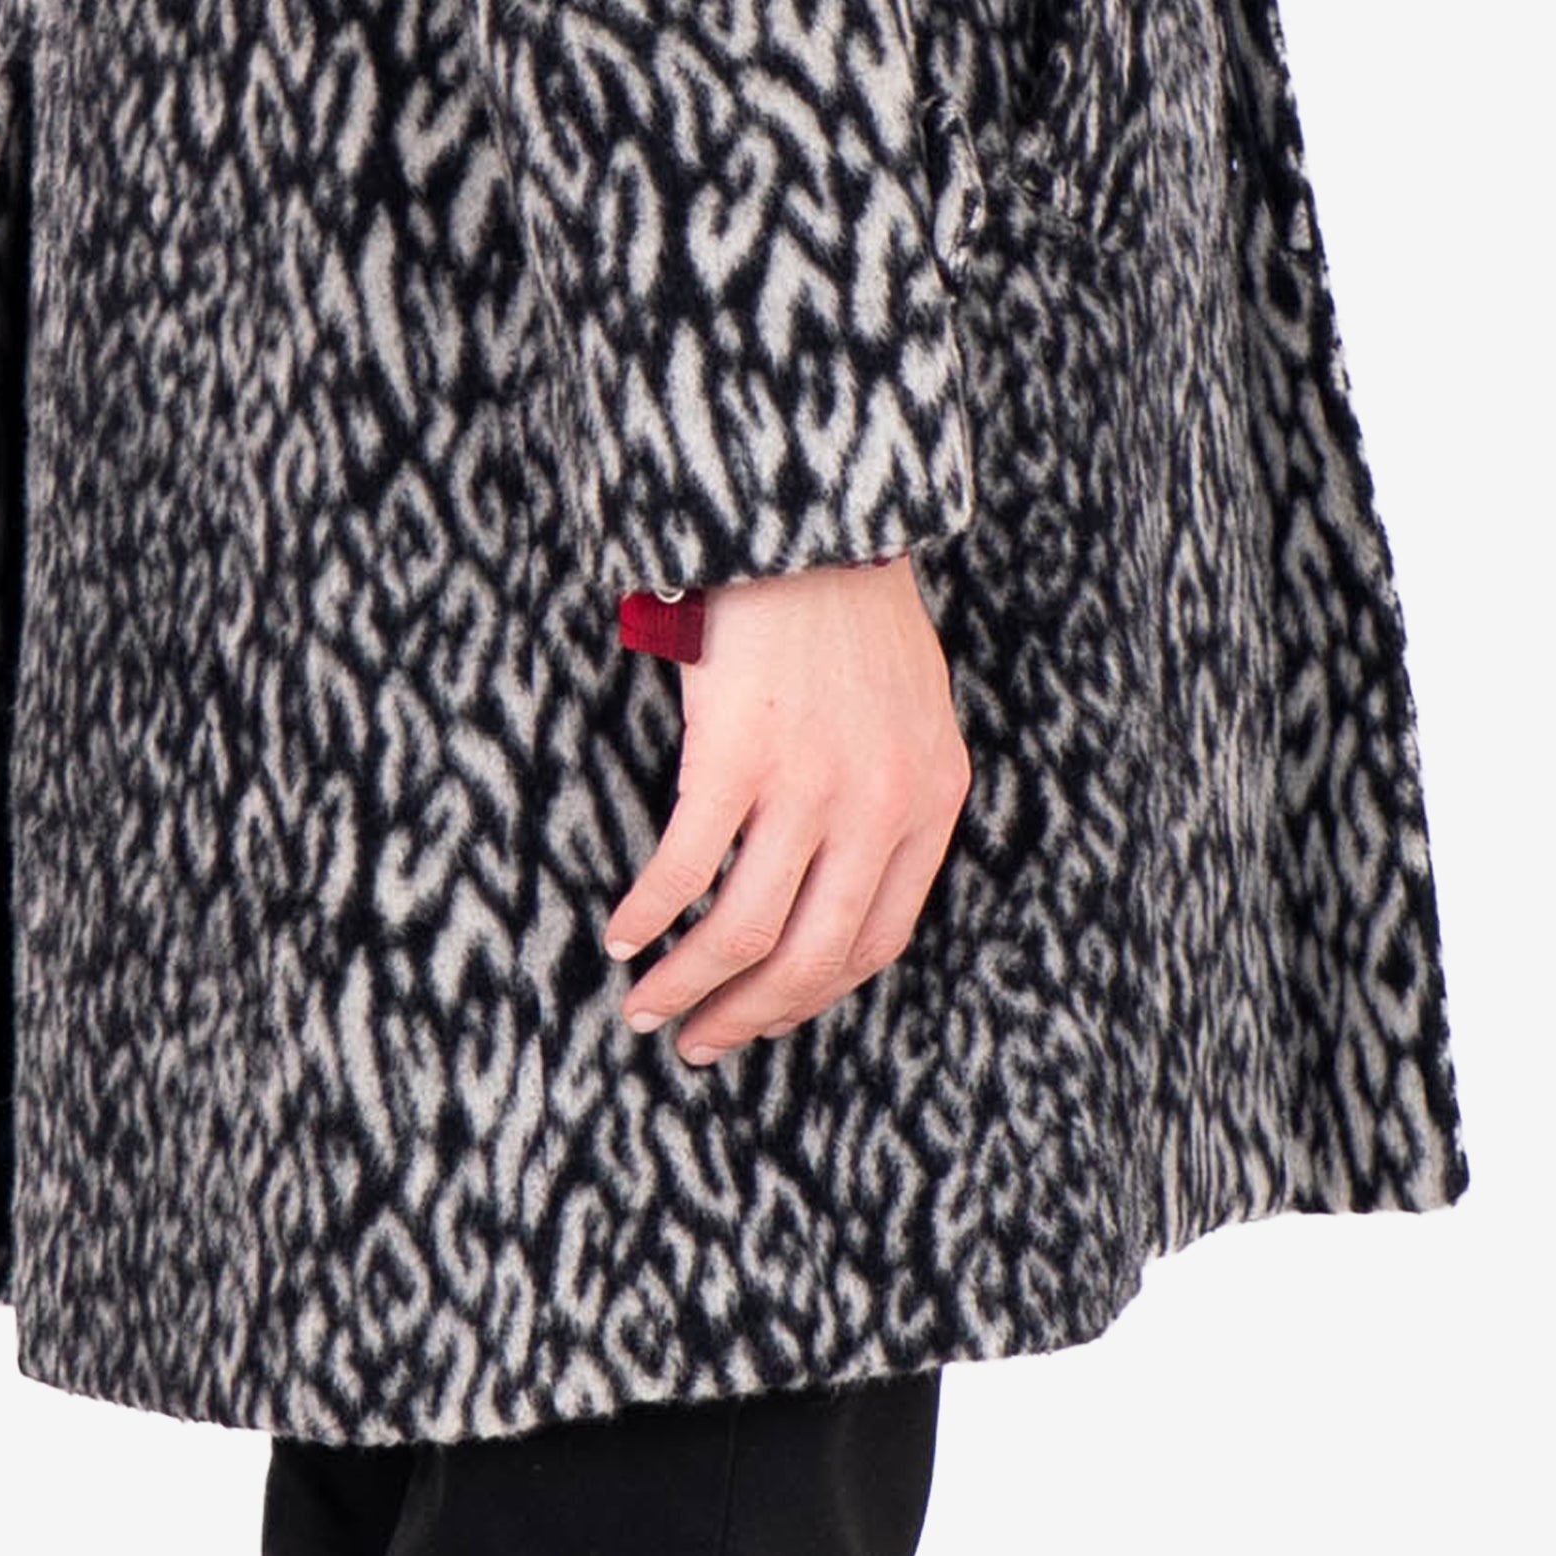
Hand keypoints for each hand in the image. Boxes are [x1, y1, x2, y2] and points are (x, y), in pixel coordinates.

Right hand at [604, 549, 973, 1066]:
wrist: (815, 513)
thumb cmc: (851, 606)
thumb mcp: (912, 711)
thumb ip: (891, 799)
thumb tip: (833, 891)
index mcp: (931, 801)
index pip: (876, 941)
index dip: (813, 996)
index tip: (765, 1019)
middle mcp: (879, 807)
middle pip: (809, 957)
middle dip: (746, 1016)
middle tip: (698, 1042)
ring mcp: (808, 784)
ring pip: (742, 931)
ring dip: (686, 984)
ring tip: (646, 1007)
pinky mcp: (736, 754)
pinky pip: (685, 866)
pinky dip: (649, 914)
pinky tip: (624, 932)